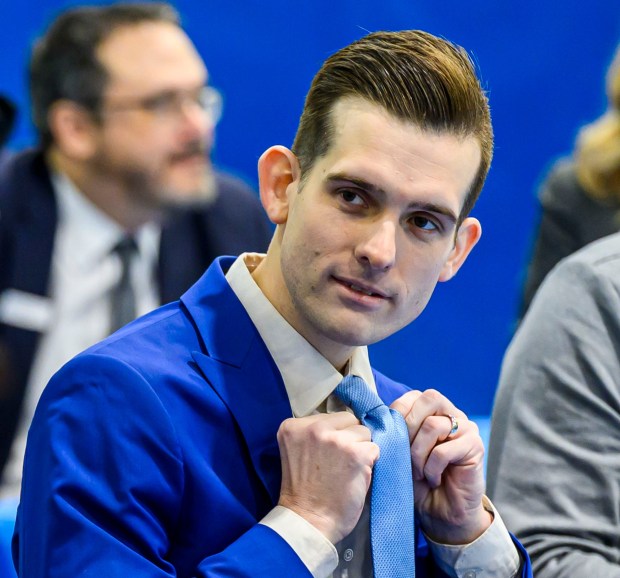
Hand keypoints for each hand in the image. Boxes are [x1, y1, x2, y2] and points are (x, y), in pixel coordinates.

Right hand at [277, 412, 378, 543]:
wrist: (308, 522)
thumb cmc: (304, 492)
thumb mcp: (298, 451)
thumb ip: (315, 434)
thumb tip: (347, 422)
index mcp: (293, 426)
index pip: (330, 416)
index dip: (334, 435)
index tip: (325, 455)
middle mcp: (314, 427)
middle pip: (349, 420)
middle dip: (349, 438)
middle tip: (338, 463)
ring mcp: (335, 439)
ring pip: (364, 433)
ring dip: (360, 451)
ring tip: (346, 471)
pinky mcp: (356, 454)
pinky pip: (374, 448)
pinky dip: (370, 464)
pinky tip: (355, 477)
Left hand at [391, 389, 490, 544]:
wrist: (441, 513)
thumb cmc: (418, 480)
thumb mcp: (400, 452)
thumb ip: (395, 430)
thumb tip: (378, 417)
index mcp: (434, 411)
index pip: (415, 395)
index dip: (399, 412)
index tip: (389, 437)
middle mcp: (453, 415)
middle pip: (429, 399)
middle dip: (408, 427)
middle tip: (403, 453)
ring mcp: (467, 429)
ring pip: (433, 425)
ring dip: (418, 452)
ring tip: (419, 472)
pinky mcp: (475, 447)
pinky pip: (443, 450)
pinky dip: (431, 468)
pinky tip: (433, 479)